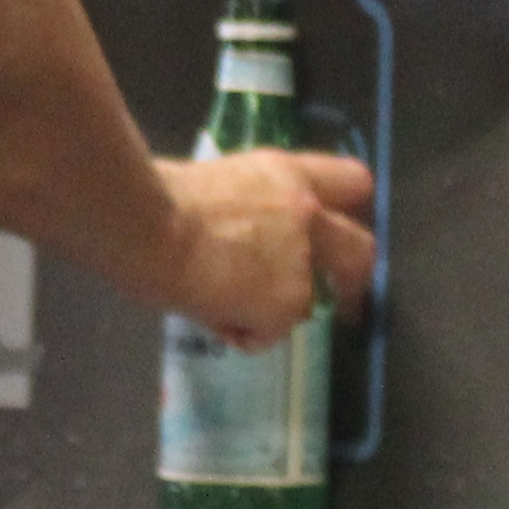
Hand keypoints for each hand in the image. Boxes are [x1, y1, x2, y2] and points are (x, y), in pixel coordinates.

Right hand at [156, 150, 377, 348]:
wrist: (146, 224)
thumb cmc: (156, 198)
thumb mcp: (220, 184)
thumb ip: (248, 205)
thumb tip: (237, 233)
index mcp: (288, 174)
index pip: (352, 181)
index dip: (348, 212)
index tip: (335, 233)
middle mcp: (307, 213)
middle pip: (361, 250)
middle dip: (353, 280)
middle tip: (338, 302)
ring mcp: (302, 261)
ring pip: (307, 303)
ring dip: (274, 311)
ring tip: (222, 305)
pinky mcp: (288, 302)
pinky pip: (270, 332)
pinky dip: (243, 333)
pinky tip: (208, 316)